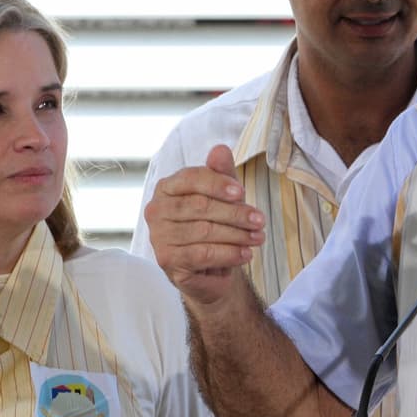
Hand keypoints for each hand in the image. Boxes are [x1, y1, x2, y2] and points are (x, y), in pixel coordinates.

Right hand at [144, 144, 265, 305]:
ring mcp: (159, 237)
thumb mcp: (222, 194)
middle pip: (200, 207)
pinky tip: (245, 254)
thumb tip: (220, 149)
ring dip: (237, 236)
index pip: (191, 178)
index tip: (242, 192)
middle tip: (260, 221)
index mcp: (167, 187)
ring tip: (258, 238)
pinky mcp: (168, 261)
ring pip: (204, 232)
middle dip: (235, 213)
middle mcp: (156, 210)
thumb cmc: (214, 222)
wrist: (208, 266)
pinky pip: (202, 255)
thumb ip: (220, 173)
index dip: (217, 183)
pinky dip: (228, 255)